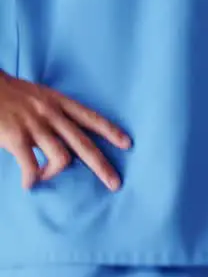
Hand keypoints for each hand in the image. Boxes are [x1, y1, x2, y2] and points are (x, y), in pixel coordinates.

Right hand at [0, 71, 131, 190]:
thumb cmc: (10, 93)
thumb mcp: (39, 95)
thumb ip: (55, 111)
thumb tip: (68, 132)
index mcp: (59, 102)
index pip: (91, 118)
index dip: (110, 131)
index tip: (127, 144)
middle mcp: (51, 114)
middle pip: (84, 143)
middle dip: (102, 165)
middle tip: (115, 183)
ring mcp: (34, 126)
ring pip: (61, 157)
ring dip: (55, 173)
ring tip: (44, 177)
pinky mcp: (15, 137)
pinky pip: (30, 165)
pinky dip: (32, 178)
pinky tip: (29, 183)